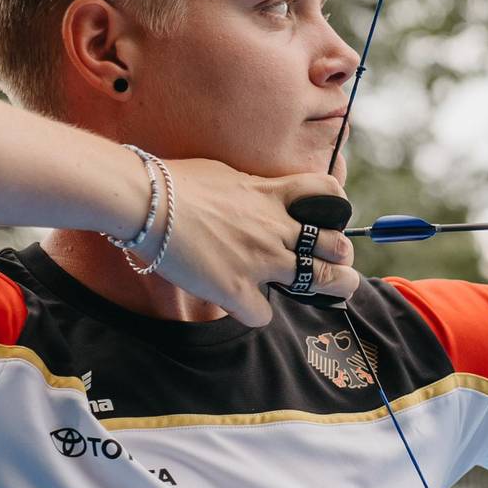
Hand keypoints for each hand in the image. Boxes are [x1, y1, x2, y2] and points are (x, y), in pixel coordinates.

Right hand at [147, 160, 362, 324]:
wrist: (146, 201)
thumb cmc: (175, 182)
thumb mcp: (226, 174)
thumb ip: (250, 189)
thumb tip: (252, 195)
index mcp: (272, 195)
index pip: (328, 193)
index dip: (336, 208)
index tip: (327, 219)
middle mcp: (275, 228)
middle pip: (336, 246)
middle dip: (342, 257)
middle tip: (335, 265)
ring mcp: (260, 260)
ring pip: (321, 281)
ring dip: (329, 289)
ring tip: (329, 293)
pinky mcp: (236, 289)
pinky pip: (265, 314)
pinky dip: (256, 312)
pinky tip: (245, 305)